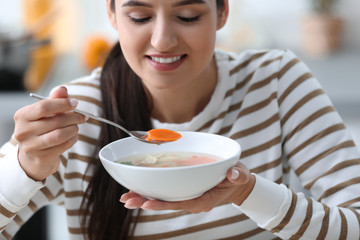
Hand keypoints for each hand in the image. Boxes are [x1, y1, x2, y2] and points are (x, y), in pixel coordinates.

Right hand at [14, 86, 86, 180]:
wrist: (33, 156)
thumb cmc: (40, 129)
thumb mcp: (45, 113)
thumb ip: (54, 100)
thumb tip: (62, 89)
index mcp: (22, 116)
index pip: (44, 106)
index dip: (63, 104)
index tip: (75, 103)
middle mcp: (23, 131)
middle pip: (56, 121)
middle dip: (74, 117)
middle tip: (83, 116)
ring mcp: (31, 146)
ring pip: (60, 134)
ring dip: (74, 129)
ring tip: (76, 126)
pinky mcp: (42, 157)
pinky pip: (64, 145)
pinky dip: (73, 139)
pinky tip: (73, 136)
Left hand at [120, 162, 255, 212]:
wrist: (236, 184)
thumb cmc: (237, 178)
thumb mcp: (241, 175)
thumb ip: (239, 175)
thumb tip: (236, 174)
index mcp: (204, 199)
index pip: (181, 203)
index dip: (164, 204)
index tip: (147, 203)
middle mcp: (193, 201)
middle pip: (167, 203)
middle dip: (146, 202)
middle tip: (126, 200)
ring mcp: (188, 197)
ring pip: (164, 199)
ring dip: (145, 198)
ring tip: (126, 197)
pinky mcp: (185, 191)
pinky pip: (167, 193)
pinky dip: (153, 191)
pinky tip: (140, 189)